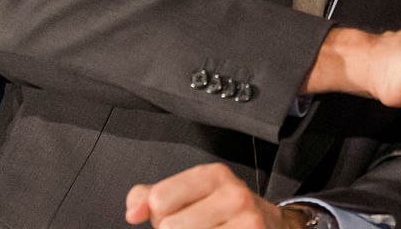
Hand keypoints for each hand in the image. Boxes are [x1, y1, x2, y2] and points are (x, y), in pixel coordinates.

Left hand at [125, 162, 285, 227]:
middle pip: (170, 227)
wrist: (266, 225)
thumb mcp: (185, 194)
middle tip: (196, 227)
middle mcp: (234, 195)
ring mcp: (247, 221)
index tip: (178, 214)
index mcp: (214, 176)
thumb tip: (134, 212)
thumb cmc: (219, 212)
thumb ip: (150, 197)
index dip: (160, 215)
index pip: (159, 199)